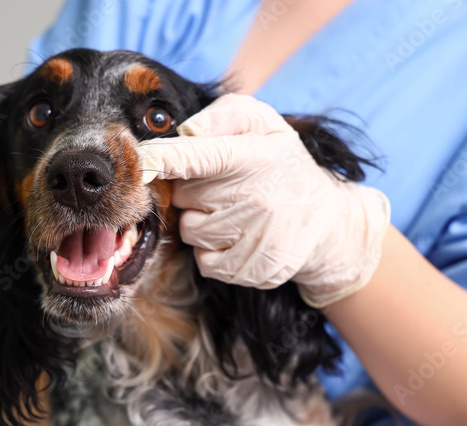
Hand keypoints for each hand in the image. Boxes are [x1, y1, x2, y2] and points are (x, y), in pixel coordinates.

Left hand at [137, 94, 390, 307]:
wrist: (324, 221)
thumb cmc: (281, 164)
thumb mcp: (263, 124)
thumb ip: (222, 116)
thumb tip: (186, 131)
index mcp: (253, 158)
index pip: (198, 157)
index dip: (165, 158)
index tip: (142, 159)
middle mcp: (254, 199)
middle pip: (183, 196)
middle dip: (191, 190)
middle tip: (222, 186)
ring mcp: (253, 238)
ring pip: (190, 230)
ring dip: (200, 220)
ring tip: (232, 212)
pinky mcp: (249, 270)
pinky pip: (203, 261)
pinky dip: (211, 250)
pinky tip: (236, 237)